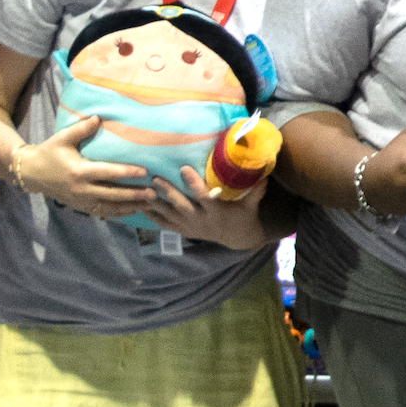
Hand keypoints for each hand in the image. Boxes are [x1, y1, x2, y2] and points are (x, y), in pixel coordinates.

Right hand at [10, 113, 154, 217]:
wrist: (32, 173)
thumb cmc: (50, 152)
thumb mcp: (63, 138)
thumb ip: (81, 128)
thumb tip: (98, 117)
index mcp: (79, 171)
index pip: (108, 173)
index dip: (127, 173)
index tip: (145, 172)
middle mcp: (81, 189)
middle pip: (113, 194)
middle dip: (134, 195)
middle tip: (154, 193)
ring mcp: (81, 201)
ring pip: (110, 207)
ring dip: (130, 206)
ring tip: (149, 204)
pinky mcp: (81, 207)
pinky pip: (103, 212)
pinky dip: (119, 213)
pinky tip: (133, 210)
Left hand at [141, 175, 271, 250]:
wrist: (236, 238)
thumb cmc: (243, 216)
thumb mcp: (251, 205)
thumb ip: (255, 190)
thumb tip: (264, 171)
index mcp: (216, 212)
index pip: (203, 197)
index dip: (193, 184)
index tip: (184, 168)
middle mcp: (200, 220)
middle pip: (181, 206)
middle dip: (167, 192)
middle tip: (155, 179)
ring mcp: (190, 227)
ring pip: (169, 216)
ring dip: (155, 204)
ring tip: (142, 191)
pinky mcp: (183, 230)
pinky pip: (165, 224)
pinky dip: (152, 217)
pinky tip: (140, 206)